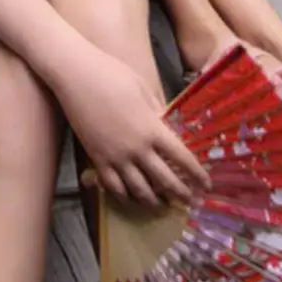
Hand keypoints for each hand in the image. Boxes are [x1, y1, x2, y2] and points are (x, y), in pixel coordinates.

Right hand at [57, 44, 207, 208]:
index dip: (196, 174)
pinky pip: (113, 186)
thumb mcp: (144, 90)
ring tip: (162, 206)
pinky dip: (124, 196)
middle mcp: (137, 148)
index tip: (205, 185)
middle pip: (164, 179)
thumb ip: (158, 112)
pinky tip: (131, 198)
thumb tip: (168, 126)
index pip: (182, 158)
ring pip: (139, 189)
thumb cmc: (113, 75)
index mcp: (152, 129)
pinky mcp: (97, 158)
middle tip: (189, 201)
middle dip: (180, 193)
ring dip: (154, 201)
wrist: (76, 76)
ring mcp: (115, 157)